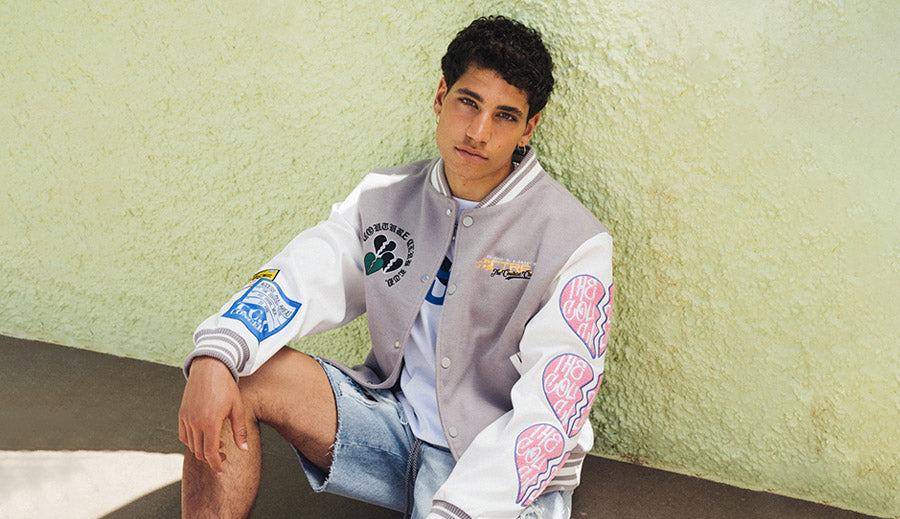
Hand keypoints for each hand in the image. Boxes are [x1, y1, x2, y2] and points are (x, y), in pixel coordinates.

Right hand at [178, 357, 248, 473]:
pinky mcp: (181, 414)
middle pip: (199, 451)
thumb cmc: (226, 387)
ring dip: (202, 450)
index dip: (216, 464)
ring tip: (217, 445)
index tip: (221, 470)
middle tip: (223, 456)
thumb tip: (244, 450)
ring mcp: (186, 418)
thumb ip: (240, 431)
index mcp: (210, 422)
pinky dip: (192, 442)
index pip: (209, 452)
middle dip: (211, 458)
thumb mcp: (237, 408)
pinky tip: (204, 438)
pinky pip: (183, 435)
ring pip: (191, 445)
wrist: (209, 368)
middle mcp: (195, 422)